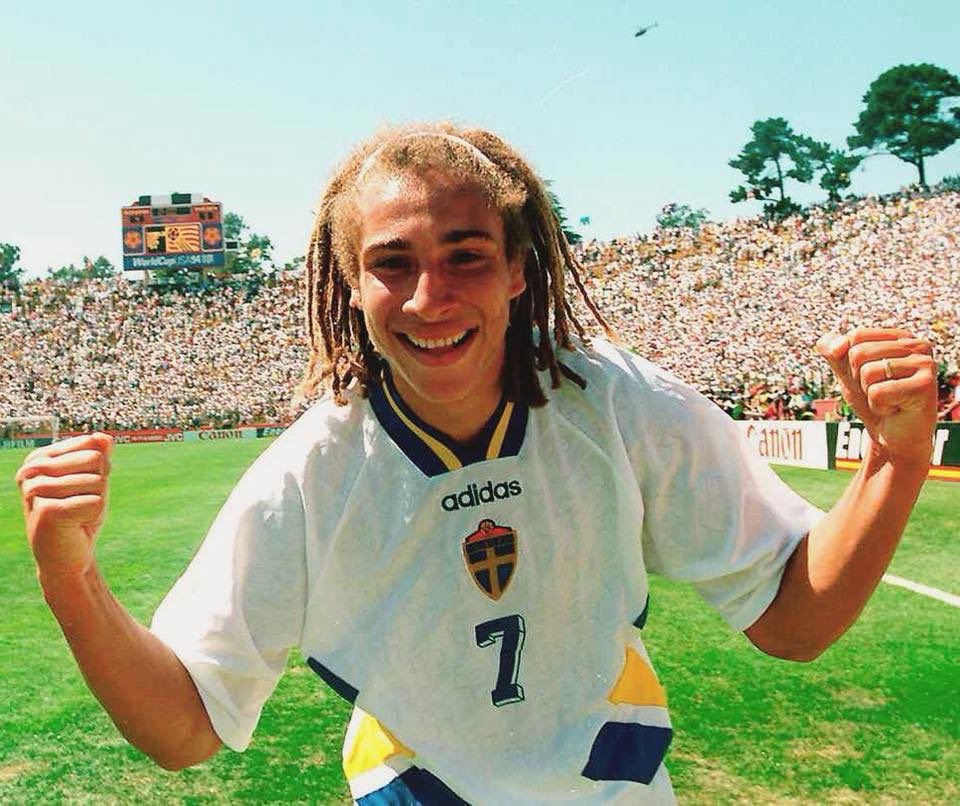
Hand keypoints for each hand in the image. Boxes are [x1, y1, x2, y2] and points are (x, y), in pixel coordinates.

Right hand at [15, 433, 113, 580]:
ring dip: (96, 500)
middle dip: (99, 483)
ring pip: (97, 481)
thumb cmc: (79, 514)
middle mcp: (32, 470)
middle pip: (95, 460)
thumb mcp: (93, 480)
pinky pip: (95, 502)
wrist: (67, 555)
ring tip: (77, 515)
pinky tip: (76, 525)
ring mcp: (36, 490)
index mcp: (39, 457)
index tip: (83, 485)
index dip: (99, 466)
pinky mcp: (48, 511)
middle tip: (81, 503)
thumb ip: (99, 455)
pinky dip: (94, 515)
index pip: (91, 444)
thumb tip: (104, 437)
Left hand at [816, 327, 936, 465]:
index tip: (870, 377)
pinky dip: (879, 406)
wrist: (892, 437)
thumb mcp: (846, 372)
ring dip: (869, 394)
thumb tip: (838, 343)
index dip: (850, 362)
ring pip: (867, 372)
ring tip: (889, 400)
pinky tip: (896, 409)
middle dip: (859, 380)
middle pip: (859, 353)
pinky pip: (878, 392)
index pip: (856, 336)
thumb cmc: (872, 401)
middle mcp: (917, 345)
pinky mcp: (926, 385)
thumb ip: (833, 350)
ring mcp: (925, 364)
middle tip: (880, 392)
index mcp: (900, 336)